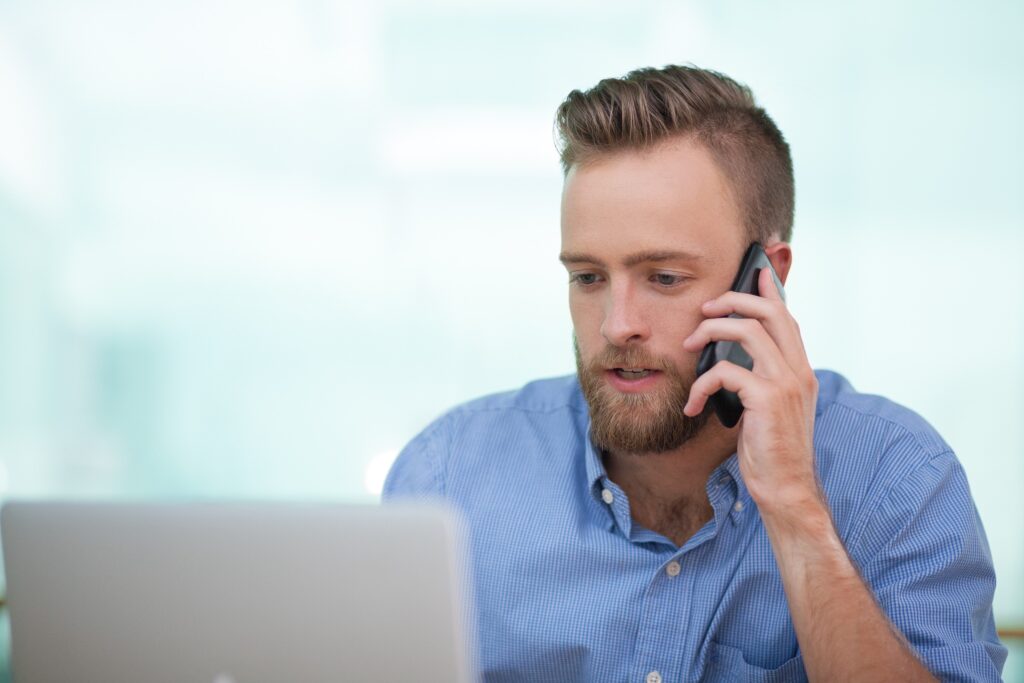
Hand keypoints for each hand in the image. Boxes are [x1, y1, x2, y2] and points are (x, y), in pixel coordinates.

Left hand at [680, 267, 820, 513]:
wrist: (786, 489)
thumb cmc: (771, 452)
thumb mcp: (769, 410)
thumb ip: (761, 382)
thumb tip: (733, 363)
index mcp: (800, 371)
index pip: (787, 318)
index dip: (769, 293)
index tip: (754, 273)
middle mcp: (799, 371)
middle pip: (771, 312)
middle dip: (733, 301)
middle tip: (704, 310)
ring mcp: (786, 383)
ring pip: (747, 331)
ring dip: (710, 332)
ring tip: (688, 347)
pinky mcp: (767, 399)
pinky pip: (725, 372)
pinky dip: (700, 384)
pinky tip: (692, 406)